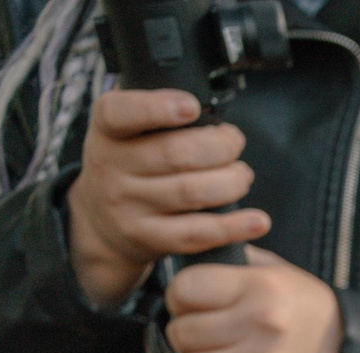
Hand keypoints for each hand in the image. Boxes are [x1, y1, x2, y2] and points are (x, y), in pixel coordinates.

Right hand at [66, 89, 267, 309]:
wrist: (102, 222)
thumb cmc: (130, 164)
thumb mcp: (128, 132)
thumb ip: (158, 116)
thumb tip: (212, 111)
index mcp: (106, 130)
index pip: (120, 113)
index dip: (157, 108)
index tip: (192, 106)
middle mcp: (110, 167)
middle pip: (175, 154)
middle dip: (220, 146)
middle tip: (234, 143)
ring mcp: (127, 206)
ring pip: (192, 192)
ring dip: (231, 182)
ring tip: (241, 176)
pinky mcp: (147, 238)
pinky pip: (197, 234)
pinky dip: (233, 227)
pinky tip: (257, 221)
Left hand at [166, 248, 354, 352]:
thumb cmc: (308, 311)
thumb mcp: (280, 272)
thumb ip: (236, 259)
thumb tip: (196, 244)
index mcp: (262, 289)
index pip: (185, 289)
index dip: (180, 296)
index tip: (190, 302)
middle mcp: (263, 327)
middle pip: (182, 332)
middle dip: (183, 332)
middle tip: (200, 333)